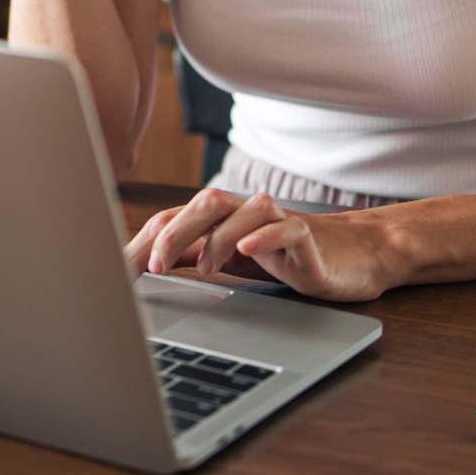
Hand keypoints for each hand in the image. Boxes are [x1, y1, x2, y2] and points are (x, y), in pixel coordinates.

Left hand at [123, 188, 397, 301]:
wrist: (354, 255)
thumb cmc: (285, 256)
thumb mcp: (229, 260)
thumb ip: (189, 255)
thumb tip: (139, 264)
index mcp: (222, 219)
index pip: (176, 218)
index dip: (146, 240)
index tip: (120, 270)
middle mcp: (246, 213)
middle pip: (204, 204)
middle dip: (175, 233)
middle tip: (155, 266)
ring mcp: (278, 222)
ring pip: (243, 210)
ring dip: (217, 238)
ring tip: (202, 268)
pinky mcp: (310, 238)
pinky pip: (287, 228)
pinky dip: (264, 236)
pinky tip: (247, 252)